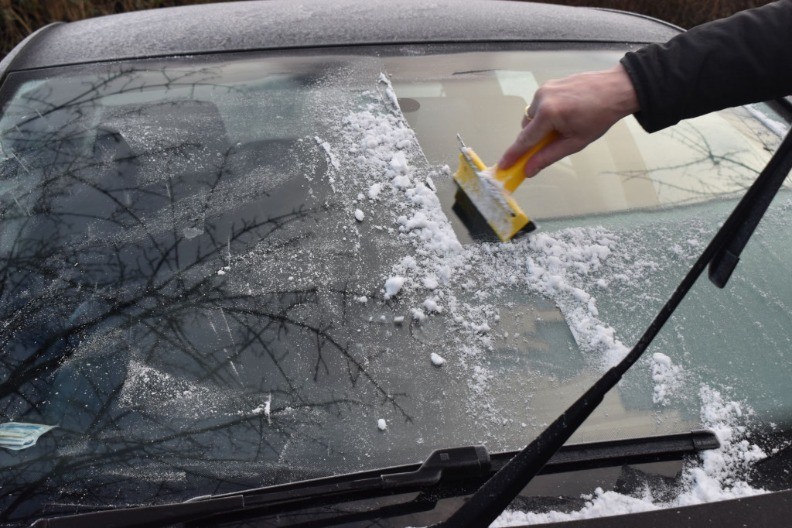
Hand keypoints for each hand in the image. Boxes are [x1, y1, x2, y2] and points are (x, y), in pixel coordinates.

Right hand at [498, 64, 638, 177]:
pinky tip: (566, 112)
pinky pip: (539, 104)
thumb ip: (548, 156)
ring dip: (541, 125)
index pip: (525, 140)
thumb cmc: (600, 116)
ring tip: (565, 123)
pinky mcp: (548, 84)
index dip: (513, 155)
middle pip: (527, 128)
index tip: (503, 166)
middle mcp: (541, 98)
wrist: (616, 88)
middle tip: (555, 141)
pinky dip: (546, 113)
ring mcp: (544, 88)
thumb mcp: (575, 142)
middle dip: (535, 138)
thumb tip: (529, 170)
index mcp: (548, 113)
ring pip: (532, 116)